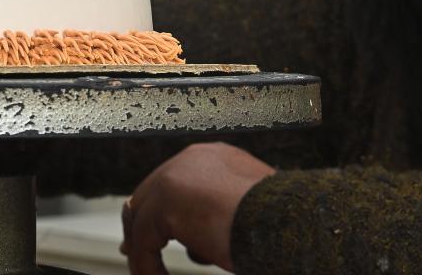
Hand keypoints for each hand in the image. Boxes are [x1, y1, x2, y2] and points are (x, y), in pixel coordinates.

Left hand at [120, 143, 274, 273]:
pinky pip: (143, 243)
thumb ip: (216, 215)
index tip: (148, 234)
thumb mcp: (243, 212)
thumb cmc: (278, 223)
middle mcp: (193, 159)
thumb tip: (198, 243)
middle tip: (132, 251)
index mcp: (214, 158)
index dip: (158, 211)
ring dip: (145, 251)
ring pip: (142, 219)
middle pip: (149, 194)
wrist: (289, 223)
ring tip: (153, 274)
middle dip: (140, 227)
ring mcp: (177, 177)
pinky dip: (147, 267)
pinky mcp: (166, 203)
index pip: (172, 182)